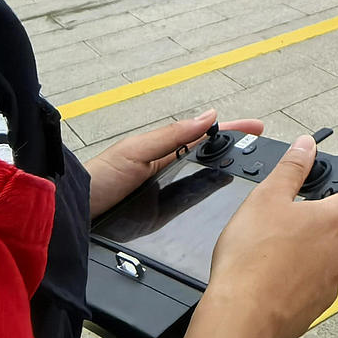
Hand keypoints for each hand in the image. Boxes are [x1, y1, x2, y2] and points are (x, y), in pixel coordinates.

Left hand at [85, 109, 263, 217]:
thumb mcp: (137, 151)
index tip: (257, 128)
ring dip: (227, 182)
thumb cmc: (99, 178)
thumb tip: (208, 117)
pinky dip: (210, 206)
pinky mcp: (162, 221)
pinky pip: (193, 210)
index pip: (204, 137)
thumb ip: (172, 136)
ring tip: (254, 181)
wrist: (74, 213)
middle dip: (236, 155)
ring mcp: (166, 197)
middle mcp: (167, 171)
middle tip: (264, 155)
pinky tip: (225, 210)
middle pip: (209, 160)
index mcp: (163, 149)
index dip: (231, 131)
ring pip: (204, 186)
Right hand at [202, 134, 337, 337]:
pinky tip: (281, 274)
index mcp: (335, 222)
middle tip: (317, 212)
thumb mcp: (266, 199)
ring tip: (291, 245)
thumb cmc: (252, 260)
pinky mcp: (316, 308)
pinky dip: (308, 275)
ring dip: (324, 249)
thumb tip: (306, 146)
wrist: (242, 317)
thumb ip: (291, 169)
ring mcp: (331, 284)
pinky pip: (321, 284)